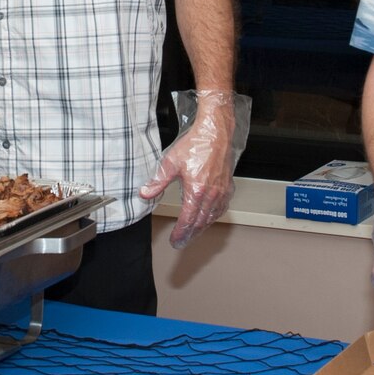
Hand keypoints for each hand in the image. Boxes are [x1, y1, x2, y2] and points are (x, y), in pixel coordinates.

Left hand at [139, 89, 240, 247]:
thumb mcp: (170, 163)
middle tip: (182, 242)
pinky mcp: (227, 186)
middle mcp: (211, 194)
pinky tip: (209, 216)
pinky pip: (222, 207)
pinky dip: (214, 215)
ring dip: (202, 227)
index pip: (187, 219)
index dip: (180, 232)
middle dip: (190, 234)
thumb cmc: (195, 145)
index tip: (175, 240)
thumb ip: (158, 181)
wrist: (216, 132)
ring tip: (194, 232)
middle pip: (201, 222)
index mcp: (196, 191)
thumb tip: (145, 194)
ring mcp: (221, 191)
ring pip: (212, 216)